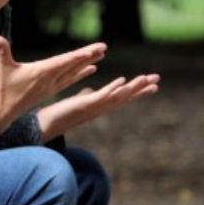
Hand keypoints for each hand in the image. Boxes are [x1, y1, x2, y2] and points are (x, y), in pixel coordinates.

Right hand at [0, 37, 105, 129]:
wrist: (4, 110)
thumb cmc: (3, 87)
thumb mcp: (1, 68)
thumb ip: (2, 52)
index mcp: (41, 72)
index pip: (62, 62)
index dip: (77, 56)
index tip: (90, 51)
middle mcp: (50, 79)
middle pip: (73, 65)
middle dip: (88, 55)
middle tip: (103, 47)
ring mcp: (52, 85)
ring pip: (74, 72)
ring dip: (88, 62)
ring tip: (102, 54)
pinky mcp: (52, 89)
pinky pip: (71, 80)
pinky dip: (82, 73)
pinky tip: (93, 68)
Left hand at [38, 72, 160, 137]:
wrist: (45, 126)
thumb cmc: (61, 115)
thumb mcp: (77, 103)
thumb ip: (86, 96)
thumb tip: (89, 91)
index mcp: (101, 105)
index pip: (123, 97)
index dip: (138, 91)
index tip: (154, 85)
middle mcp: (101, 108)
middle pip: (126, 97)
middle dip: (142, 89)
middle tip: (158, 80)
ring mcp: (94, 107)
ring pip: (118, 96)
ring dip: (132, 88)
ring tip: (145, 78)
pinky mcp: (84, 105)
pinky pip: (102, 96)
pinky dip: (113, 88)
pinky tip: (122, 80)